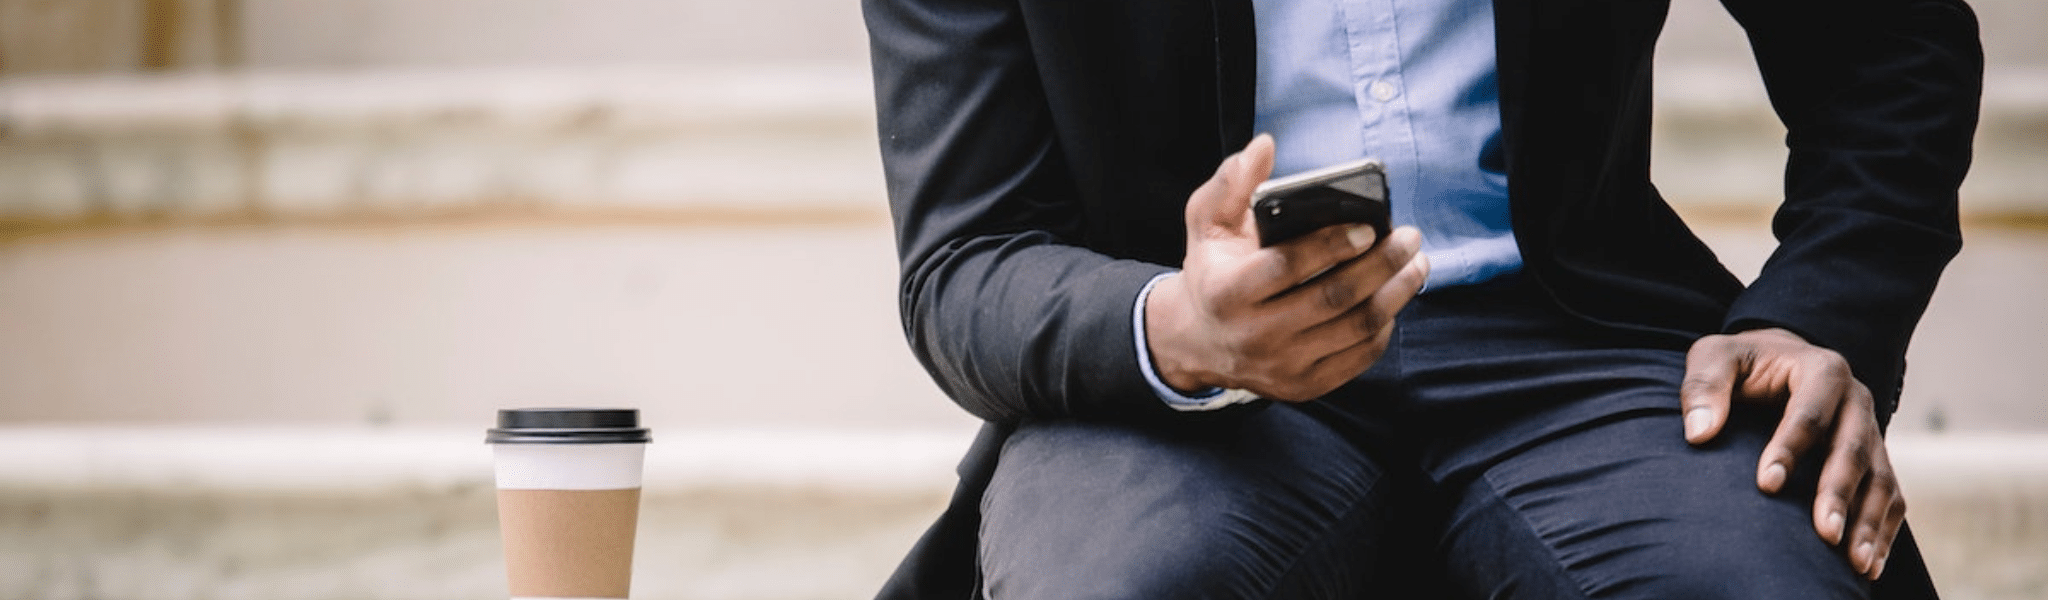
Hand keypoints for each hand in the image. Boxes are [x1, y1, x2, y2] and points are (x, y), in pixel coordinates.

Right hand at [1145, 135, 1429, 401]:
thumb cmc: (1212, 270)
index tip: (1369, 226)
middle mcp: (1254, 334)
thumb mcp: (1207, 223)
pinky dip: (1384, 327)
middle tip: (1409, 237)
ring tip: (1416, 263)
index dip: (1332, 245)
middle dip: (1380, 265)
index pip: (1287, 267)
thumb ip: (1232, 183)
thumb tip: (1264, 146)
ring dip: (1395, 294)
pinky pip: (1357, 357)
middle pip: (1333, 299)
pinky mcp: (1303, 386)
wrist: (1196, 342)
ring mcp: (1281, 366)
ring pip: (1354, 329)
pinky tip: (1395, 299)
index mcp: (1227, 291)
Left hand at [1681, 328, 1902, 579]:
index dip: (1789, 449)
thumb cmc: (1741, 363)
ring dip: (1869, 521)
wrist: (1776, 359)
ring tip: (1856, 562)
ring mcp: (1870, 429)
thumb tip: (1698, 433)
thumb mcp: (1713, 357)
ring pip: (1881, 478)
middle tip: (1824, 534)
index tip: (1766, 485)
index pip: (1809, 413)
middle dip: (1838, 493)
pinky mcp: (1875, 456)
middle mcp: (1856, 399)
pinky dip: (1883, 530)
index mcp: (1821, 369)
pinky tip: (1868, 564)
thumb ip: (1703, 386)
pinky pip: (1890, 495)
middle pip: (1854, 449)